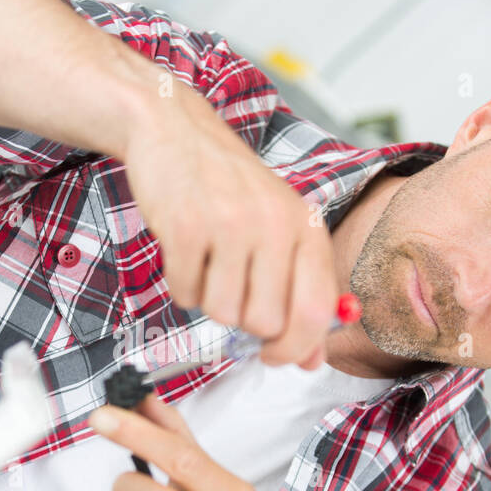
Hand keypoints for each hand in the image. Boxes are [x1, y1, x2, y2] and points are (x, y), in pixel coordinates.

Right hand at [120, 87, 337, 368]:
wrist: (175, 130)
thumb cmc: (230, 187)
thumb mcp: (279, 229)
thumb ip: (300, 293)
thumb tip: (310, 360)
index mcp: (306, 228)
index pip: (315, 312)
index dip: (296, 347)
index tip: (276, 356)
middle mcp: (275, 225)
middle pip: (265, 323)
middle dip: (243, 323)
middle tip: (231, 291)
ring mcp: (230, 224)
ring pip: (222, 313)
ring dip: (209, 301)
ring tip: (208, 263)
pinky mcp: (186, 227)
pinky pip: (184, 294)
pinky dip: (181, 285)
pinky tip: (186, 252)